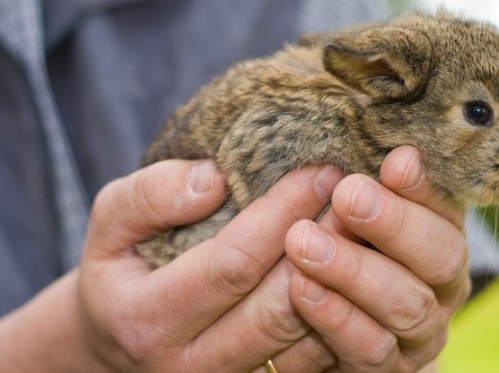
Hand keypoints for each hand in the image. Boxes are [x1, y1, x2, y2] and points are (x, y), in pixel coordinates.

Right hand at [0, 159, 342, 371]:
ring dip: (342, 277)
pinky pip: (312, 358)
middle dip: (326, 244)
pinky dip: (341, 312)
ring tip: (362, 224)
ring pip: (303, 338)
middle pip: (279, 307)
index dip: (282, 214)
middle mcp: (190, 364)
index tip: (319, 170)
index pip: (234, 263)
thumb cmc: (120, 270)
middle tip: (357, 193)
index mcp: (148, 319)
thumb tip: (216, 179)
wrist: (116, 341)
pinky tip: (355, 265)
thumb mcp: (109, 222)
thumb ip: (149, 196)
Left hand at [270, 146, 471, 371]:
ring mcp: (422, 332)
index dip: (424, 187)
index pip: (447, 208)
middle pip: (440, 256)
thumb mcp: (361, 212)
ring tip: (304, 242)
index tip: (395, 161)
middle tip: (347, 195)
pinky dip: (336, 319)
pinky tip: (301, 290)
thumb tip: (393, 148)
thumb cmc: (352, 245)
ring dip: (354, 272)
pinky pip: (369, 349)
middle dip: (394, 224)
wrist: (348, 327)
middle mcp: (444, 285)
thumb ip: (372, 186)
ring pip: (405, 305)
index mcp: (444, 236)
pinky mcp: (391, 370)